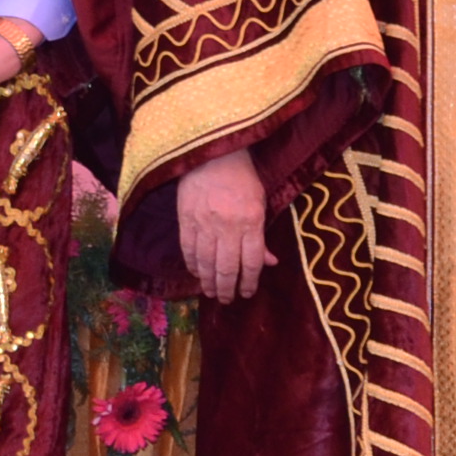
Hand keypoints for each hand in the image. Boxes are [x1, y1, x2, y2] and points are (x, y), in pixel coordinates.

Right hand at [175, 147, 271, 302]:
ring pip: (205, 263)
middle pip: (226, 268)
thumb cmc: (243, 178)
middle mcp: (227, 227)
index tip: (247, 293)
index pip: (250, 262)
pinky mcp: (185, 220)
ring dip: (208, 282)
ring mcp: (204, 225)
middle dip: (227, 289)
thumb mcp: (261, 204)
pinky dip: (192, 265)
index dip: (249, 282)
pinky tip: (196, 274)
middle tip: (227, 300)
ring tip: (211, 293)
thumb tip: (270, 262)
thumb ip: (262, 235)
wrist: (213, 155)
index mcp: (251, 222)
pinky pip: (188, 250)